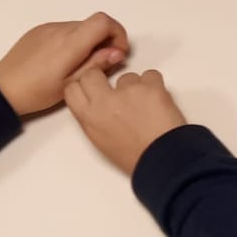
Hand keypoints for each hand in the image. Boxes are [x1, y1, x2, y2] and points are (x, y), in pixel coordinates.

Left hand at [0, 13, 129, 116]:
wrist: (3, 89)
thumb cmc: (37, 92)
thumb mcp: (71, 84)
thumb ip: (97, 64)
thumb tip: (117, 52)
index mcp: (69, 42)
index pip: (103, 21)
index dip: (117, 33)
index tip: (117, 53)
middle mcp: (59, 29)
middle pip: (92, 24)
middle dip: (104, 40)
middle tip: (102, 64)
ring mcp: (47, 28)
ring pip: (78, 27)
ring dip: (88, 40)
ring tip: (80, 65)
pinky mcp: (37, 31)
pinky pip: (63, 30)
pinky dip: (72, 40)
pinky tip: (63, 61)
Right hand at [63, 65, 188, 175]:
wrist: (165, 162)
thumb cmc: (137, 158)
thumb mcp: (102, 142)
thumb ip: (94, 118)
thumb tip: (96, 104)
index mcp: (89, 118)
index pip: (72, 88)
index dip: (84, 87)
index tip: (93, 89)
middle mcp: (104, 101)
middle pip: (93, 75)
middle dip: (103, 79)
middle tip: (118, 92)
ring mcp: (127, 92)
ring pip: (127, 77)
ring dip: (136, 87)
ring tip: (146, 108)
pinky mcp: (151, 87)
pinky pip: (151, 76)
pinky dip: (155, 86)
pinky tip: (158, 102)